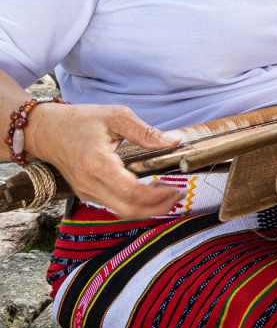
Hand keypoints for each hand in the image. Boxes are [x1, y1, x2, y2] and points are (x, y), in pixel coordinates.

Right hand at [23, 102, 183, 218]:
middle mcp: (90, 184)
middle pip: (128, 209)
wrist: (46, 130)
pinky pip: (114, 205)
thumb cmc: (80, 121)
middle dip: (157, 208)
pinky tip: (150, 192)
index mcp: (98, 164)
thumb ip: (146, 132)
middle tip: (178, 196)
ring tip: (168, 194)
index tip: (176, 189)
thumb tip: (174, 141)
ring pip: (121, 211)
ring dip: (147, 208)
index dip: (157, 196)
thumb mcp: (116, 117)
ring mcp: (86, 191)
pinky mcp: (87, 193)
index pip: (131, 191)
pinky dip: (134, 204)